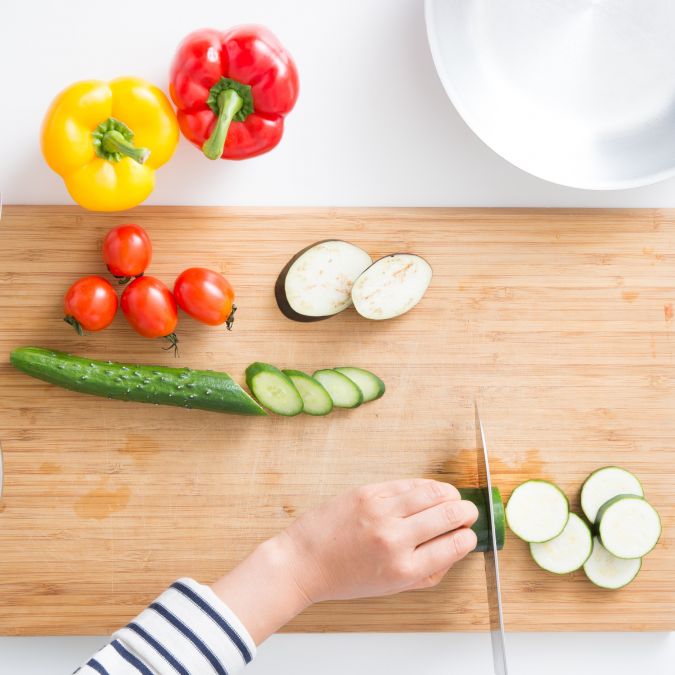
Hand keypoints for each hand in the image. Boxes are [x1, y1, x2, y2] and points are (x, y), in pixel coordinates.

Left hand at [282, 478, 477, 601]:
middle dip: (465, 512)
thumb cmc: (345, 577)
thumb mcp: (392, 588)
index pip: (454, 545)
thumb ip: (427, 572)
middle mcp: (395, 539)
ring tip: (452, 498)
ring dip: (449, 494)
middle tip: (468, 512)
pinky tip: (428, 490)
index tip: (468, 534)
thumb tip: (454, 549)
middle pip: (448, 515)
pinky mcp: (367, 493)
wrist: (305, 561)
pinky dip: (423, 486)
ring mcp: (380, 511)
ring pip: (431, 492)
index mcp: (404, 569)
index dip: (468, 537)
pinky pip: (406, 484)